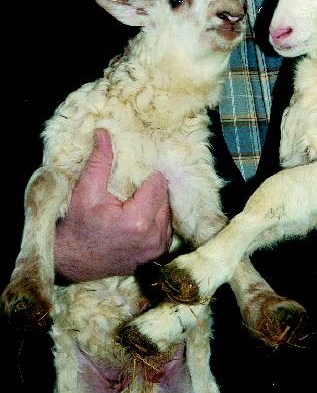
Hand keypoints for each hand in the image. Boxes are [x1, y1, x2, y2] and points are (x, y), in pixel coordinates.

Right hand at [55, 129, 171, 280]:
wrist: (73, 260)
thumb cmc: (79, 226)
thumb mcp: (86, 191)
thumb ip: (100, 162)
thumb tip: (104, 132)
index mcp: (138, 220)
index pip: (159, 183)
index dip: (149, 174)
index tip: (139, 169)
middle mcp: (153, 236)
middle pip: (165, 197)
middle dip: (153, 187)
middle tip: (137, 183)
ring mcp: (157, 248)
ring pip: (168, 211)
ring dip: (157, 203)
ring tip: (138, 197)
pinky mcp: (158, 254)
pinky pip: (166, 227)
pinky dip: (157, 218)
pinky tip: (142, 213)